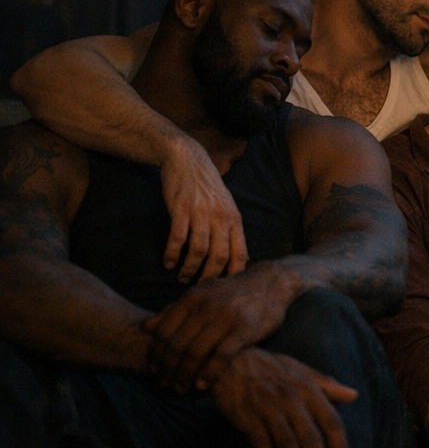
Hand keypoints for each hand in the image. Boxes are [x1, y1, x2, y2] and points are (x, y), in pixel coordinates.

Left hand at [144, 266, 296, 392]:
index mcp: (192, 298)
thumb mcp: (202, 294)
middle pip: (177, 345)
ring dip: (184, 375)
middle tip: (165, 384)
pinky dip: (209, 374)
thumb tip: (146, 328)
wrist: (272, 283)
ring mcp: (226, 317)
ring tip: (181, 388)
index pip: (164, 331)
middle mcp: (206, 306)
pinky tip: (203, 385)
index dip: (155, 354)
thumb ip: (174, 310)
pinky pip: (221, 357)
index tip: (153, 370)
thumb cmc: (232, 293)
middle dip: (167, 369)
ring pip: (195, 353)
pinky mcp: (245, 329)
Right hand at [161, 136, 248, 281]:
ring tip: (181, 277)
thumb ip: (231, 229)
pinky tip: (168, 262)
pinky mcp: (181, 208)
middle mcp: (221, 217)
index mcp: (235, 219)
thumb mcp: (227, 206)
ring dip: (189, 269)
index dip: (233, 275)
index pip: (241, 254)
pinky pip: (177, 238)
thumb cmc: (207, 187)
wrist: (187, 158)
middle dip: (208, 277)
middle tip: (198, 286)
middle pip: (220, 257)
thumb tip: (238, 259)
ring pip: (199, 251)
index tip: (223, 288)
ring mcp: (201, 212)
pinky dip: (172, 254)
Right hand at [210, 347, 355, 447]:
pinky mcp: (247, 416)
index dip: (340, 445)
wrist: (231, 360)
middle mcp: (291, 399)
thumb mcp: (302, 370)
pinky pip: (260, 442)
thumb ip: (328, 385)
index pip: (331, 420)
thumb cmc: (270, 367)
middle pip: (311, 436)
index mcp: (308, 388)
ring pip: (287, 442)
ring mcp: (269, 408)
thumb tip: (355, 395)